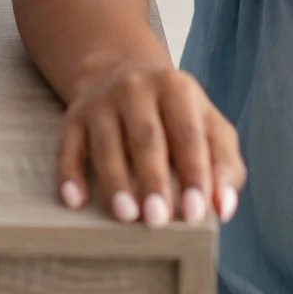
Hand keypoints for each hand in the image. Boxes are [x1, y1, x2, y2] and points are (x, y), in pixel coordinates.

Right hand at [56, 59, 243, 227]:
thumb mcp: (209, 127)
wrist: (124, 74)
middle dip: (153, 179)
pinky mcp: (74, 116)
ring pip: (106, 143)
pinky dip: (69, 174)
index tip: (196, 212)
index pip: (188, 134)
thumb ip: (225, 165)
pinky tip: (75, 201)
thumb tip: (223, 208)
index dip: (194, 173)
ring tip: (126, 216)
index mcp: (177, 89)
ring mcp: (101, 102)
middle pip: (146, 137)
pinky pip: (68, 146)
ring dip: (115, 181)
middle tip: (158, 220)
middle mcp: (136, 89)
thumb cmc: (177, 116)